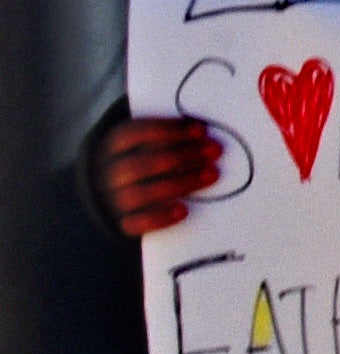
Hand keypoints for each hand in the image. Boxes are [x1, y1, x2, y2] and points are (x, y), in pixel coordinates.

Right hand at [95, 111, 222, 237]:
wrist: (119, 194)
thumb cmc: (146, 159)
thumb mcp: (150, 143)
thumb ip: (170, 137)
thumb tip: (203, 132)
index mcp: (113, 147)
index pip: (133, 134)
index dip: (167, 130)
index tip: (202, 129)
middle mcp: (110, 173)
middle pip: (140, 165)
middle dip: (181, 155)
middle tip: (215, 150)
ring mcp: (114, 199)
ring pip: (139, 194)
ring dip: (179, 183)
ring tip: (211, 174)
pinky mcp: (124, 223)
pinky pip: (135, 224)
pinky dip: (159, 218)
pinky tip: (183, 211)